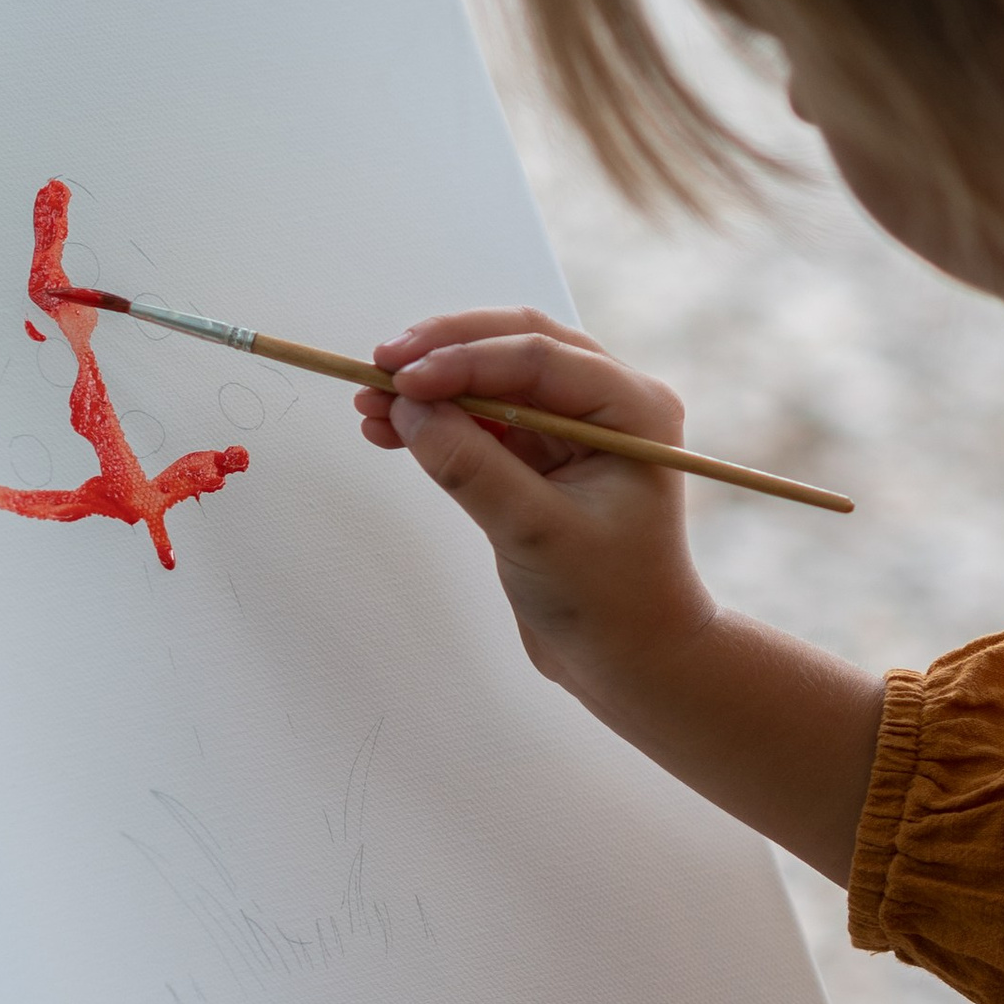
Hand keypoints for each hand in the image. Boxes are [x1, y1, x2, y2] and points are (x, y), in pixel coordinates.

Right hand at [358, 308, 709, 710]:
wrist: (629, 659)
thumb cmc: (607, 602)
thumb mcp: (535, 534)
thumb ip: (472, 467)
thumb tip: (408, 409)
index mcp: (634, 409)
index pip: (540, 357)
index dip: (464, 359)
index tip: (402, 379)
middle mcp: (609, 403)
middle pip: (515, 344)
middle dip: (443, 353)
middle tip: (378, 367)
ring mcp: (573, 426)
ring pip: (493, 377)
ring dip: (432, 385)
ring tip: (369, 400)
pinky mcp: (540, 454)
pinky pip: (482, 417)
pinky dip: (437, 419)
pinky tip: (389, 428)